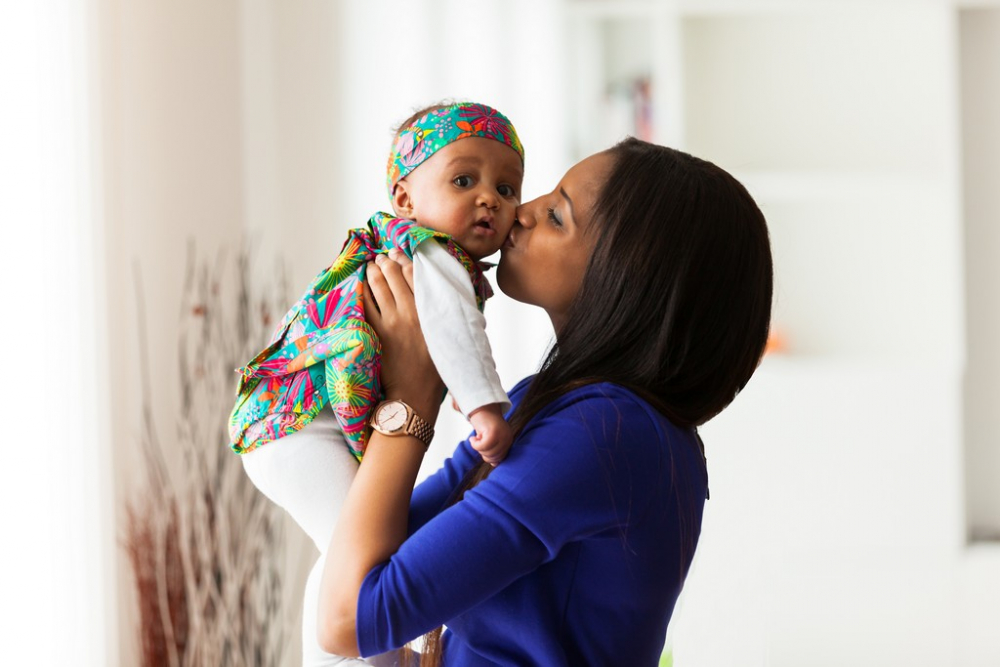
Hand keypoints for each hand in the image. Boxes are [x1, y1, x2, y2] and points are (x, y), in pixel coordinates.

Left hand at [363, 250, 443, 421]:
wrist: (413, 394)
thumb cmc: (434, 369)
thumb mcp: (445, 337)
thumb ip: (443, 314)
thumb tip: (443, 295)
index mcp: (430, 312)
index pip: (415, 275)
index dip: (405, 260)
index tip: (399, 253)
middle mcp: (409, 312)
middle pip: (394, 275)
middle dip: (386, 261)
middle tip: (383, 256)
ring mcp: (390, 321)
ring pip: (378, 285)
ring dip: (373, 270)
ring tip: (372, 264)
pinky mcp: (375, 331)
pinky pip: (365, 303)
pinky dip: (363, 289)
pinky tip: (362, 283)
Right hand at [468, 404, 512, 465]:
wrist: (480, 407)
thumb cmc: (484, 423)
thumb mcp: (490, 439)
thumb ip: (494, 450)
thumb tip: (495, 465)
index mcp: (508, 440)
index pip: (500, 458)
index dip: (488, 456)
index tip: (482, 447)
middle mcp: (507, 438)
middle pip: (494, 457)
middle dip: (483, 452)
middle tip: (478, 441)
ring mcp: (502, 435)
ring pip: (488, 453)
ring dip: (478, 448)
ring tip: (476, 438)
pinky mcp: (493, 433)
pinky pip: (482, 447)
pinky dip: (475, 444)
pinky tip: (473, 437)